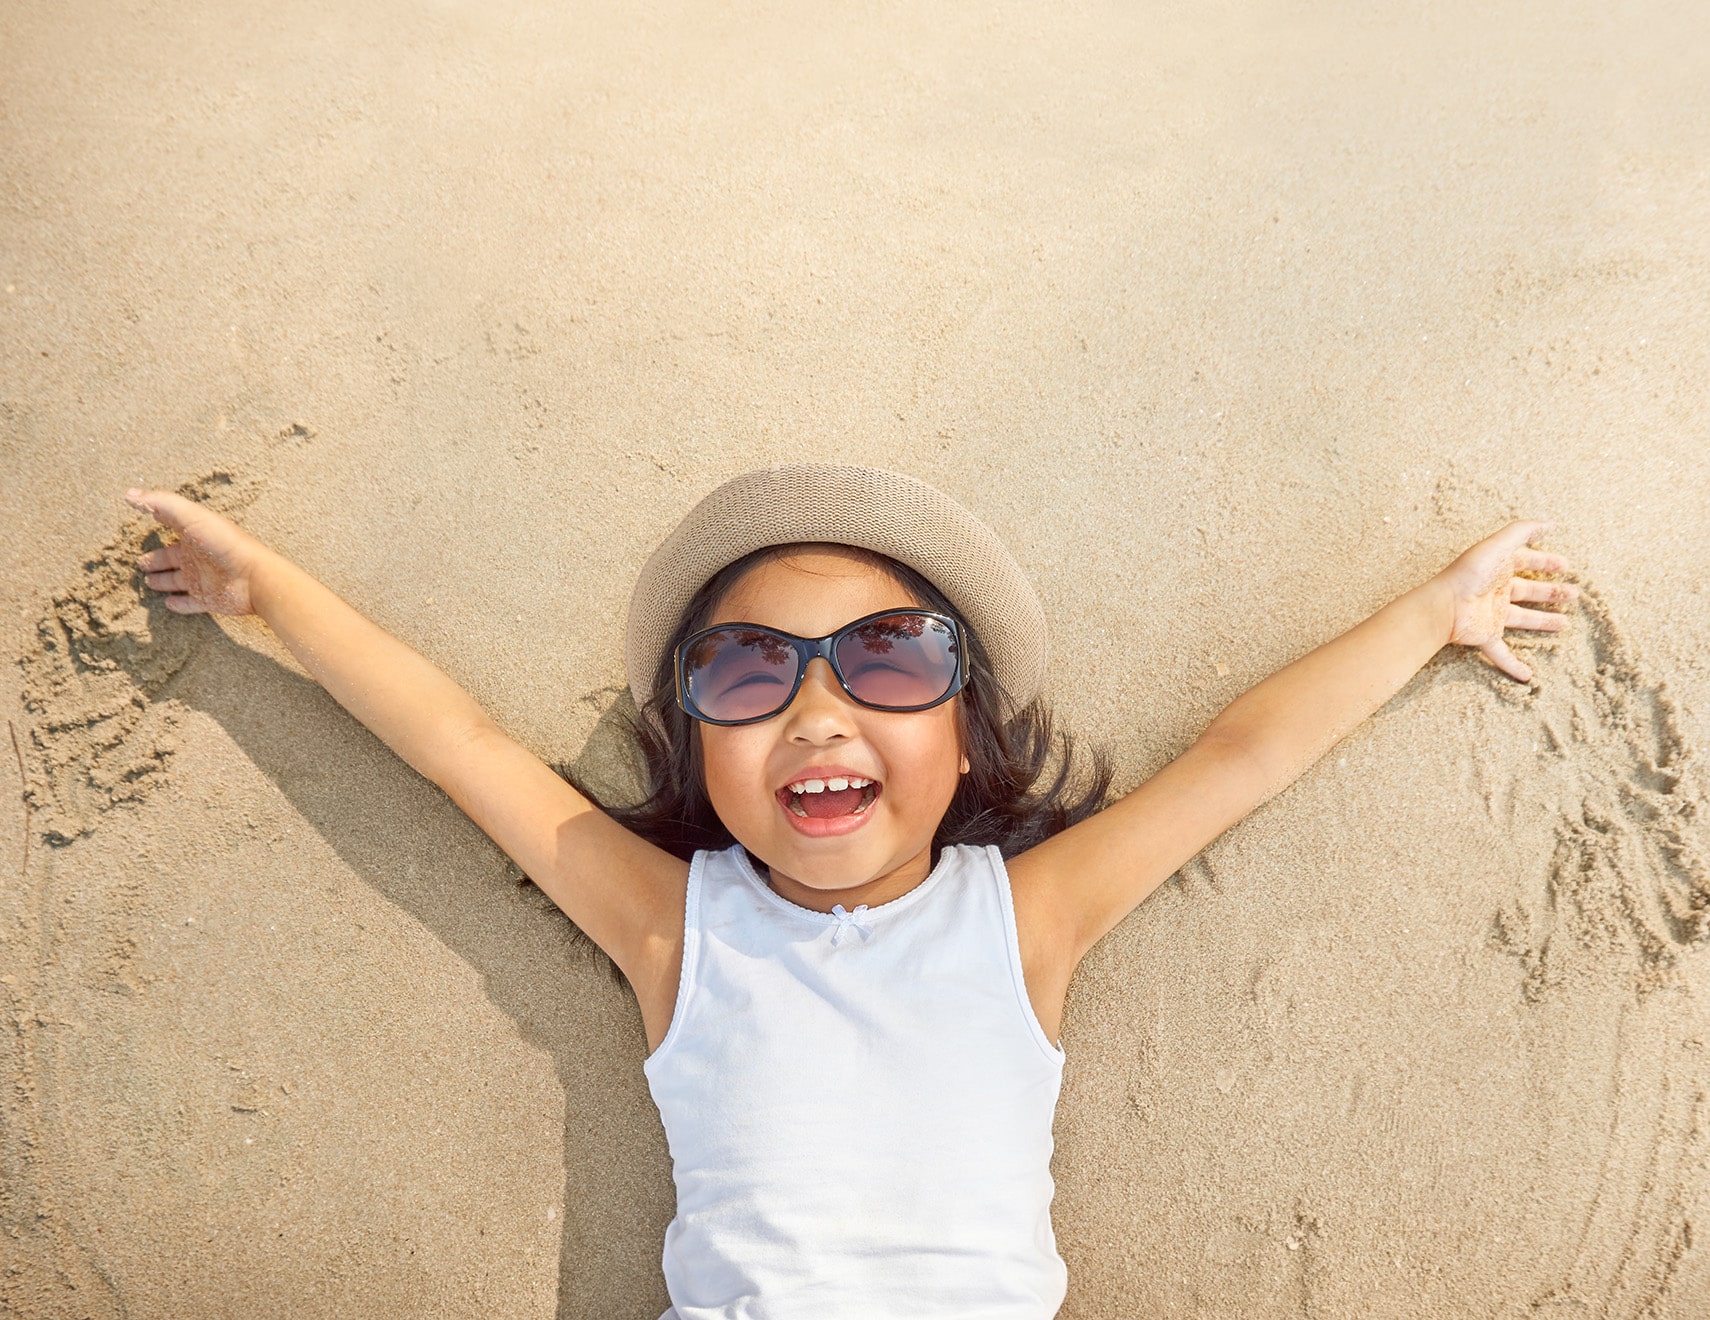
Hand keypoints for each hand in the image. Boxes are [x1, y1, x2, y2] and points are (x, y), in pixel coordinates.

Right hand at [124, 487, 274, 614]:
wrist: (254, 577)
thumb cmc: (224, 543)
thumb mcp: (192, 517)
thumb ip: (162, 503)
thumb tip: (129, 494)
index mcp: (194, 535)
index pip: (172, 527)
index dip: (159, 521)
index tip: (145, 516)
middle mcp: (198, 557)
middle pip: (171, 558)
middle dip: (156, 559)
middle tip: (140, 563)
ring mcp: (203, 580)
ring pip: (177, 580)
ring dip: (164, 580)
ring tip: (148, 581)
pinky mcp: (209, 600)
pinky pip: (190, 603)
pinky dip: (179, 604)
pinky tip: (168, 604)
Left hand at [1433, 520, 1580, 682]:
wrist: (1444, 606)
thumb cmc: (1470, 573)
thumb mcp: (1498, 546)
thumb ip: (1523, 531)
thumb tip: (1550, 524)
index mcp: (1499, 568)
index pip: (1527, 562)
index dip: (1546, 562)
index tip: (1566, 566)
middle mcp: (1497, 591)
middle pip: (1529, 591)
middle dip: (1551, 592)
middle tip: (1574, 595)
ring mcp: (1492, 614)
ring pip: (1522, 620)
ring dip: (1542, 622)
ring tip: (1564, 624)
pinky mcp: (1486, 635)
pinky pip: (1501, 653)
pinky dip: (1513, 666)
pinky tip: (1527, 677)